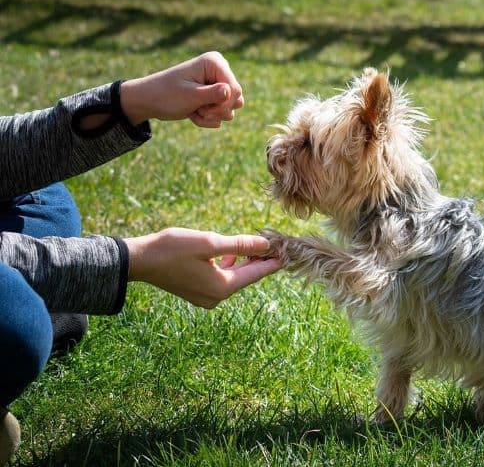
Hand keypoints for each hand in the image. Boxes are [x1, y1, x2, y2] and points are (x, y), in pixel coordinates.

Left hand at [120, 51, 244, 127]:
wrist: (150, 101)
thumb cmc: (166, 94)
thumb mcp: (189, 96)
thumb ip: (213, 94)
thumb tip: (232, 91)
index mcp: (215, 62)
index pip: (235, 89)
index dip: (224, 104)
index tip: (205, 109)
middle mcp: (220, 71)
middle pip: (237, 99)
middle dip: (218, 111)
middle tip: (199, 110)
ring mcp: (218, 84)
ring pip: (231, 109)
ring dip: (212, 116)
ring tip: (194, 110)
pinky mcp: (215, 96)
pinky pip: (223, 114)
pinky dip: (208, 118)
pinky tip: (193, 112)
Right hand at [124, 228, 281, 308]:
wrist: (138, 261)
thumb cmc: (172, 249)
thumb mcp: (210, 243)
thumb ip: (239, 245)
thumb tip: (265, 245)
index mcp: (222, 287)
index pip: (256, 274)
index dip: (273, 262)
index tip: (289, 252)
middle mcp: (216, 297)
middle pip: (246, 277)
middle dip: (259, 261)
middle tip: (275, 245)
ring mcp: (205, 297)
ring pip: (234, 278)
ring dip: (244, 262)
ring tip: (257, 246)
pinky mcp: (196, 292)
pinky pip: (221, 280)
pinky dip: (229, 267)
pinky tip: (231, 254)